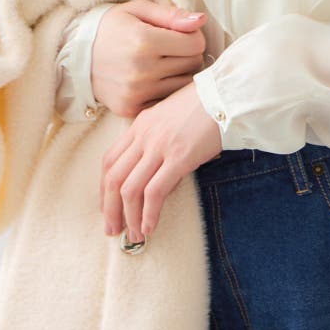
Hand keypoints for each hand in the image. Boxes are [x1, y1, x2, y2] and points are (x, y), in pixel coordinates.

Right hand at [90, 0, 207, 117]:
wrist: (74, 56)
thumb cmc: (110, 28)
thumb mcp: (138, 10)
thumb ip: (171, 15)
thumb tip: (201, 20)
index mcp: (145, 41)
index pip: (196, 44)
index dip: (193, 36)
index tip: (182, 34)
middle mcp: (141, 69)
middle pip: (192, 64)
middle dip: (188, 54)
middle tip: (171, 48)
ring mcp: (136, 92)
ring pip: (183, 85)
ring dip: (179, 74)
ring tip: (163, 63)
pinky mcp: (131, 109)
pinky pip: (166, 102)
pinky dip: (165, 91)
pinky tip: (154, 80)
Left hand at [100, 80, 222, 241]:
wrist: (225, 93)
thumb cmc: (204, 104)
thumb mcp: (170, 117)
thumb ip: (157, 139)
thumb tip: (158, 172)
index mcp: (140, 124)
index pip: (109, 161)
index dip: (104, 188)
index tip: (108, 206)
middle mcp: (144, 136)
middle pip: (113, 178)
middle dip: (109, 209)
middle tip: (113, 230)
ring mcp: (159, 146)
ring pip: (129, 189)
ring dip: (129, 218)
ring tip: (135, 235)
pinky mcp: (179, 157)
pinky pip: (155, 192)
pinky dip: (149, 214)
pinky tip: (150, 227)